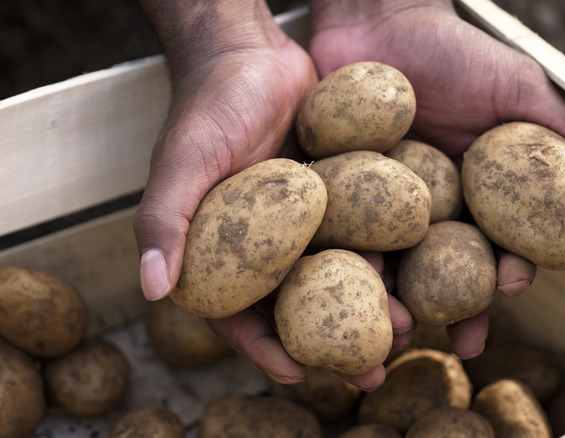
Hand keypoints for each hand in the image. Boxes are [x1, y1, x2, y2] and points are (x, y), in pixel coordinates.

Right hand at [134, 0, 413, 390]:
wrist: (252, 51)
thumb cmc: (209, 104)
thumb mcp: (182, 160)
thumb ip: (163, 220)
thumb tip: (151, 289)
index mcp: (214, 250)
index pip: (235, 315)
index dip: (264, 350)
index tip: (301, 376)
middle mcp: (258, 245)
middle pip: (295, 308)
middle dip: (331, 345)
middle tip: (371, 372)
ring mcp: (298, 224)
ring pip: (333, 278)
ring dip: (366, 307)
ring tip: (405, 329)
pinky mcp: (330, 198)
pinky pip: (356, 235)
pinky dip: (381, 257)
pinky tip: (413, 274)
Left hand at [308, 0, 564, 357]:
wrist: (378, 18)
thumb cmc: (453, 49)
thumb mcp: (516, 87)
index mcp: (478, 192)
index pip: (498, 243)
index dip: (508, 270)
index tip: (513, 285)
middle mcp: (431, 207)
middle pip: (446, 270)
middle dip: (456, 308)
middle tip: (459, 341)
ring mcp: (381, 204)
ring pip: (394, 263)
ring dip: (400, 299)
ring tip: (401, 327)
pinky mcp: (337, 193)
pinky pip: (342, 232)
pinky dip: (346, 260)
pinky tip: (352, 281)